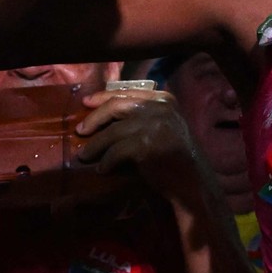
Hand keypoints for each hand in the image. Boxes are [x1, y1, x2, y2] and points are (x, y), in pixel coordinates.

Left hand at [75, 86, 200, 198]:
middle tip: (80, 131)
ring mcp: (153, 124)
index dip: (103, 97)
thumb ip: (143, 114)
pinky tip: (103, 169)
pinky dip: (106, 161)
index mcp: (163, 99)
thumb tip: (104, 112)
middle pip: (116, 106)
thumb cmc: (174, 155)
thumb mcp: (163, 125)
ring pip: (112, 132)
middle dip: (94, 119)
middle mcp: (159, 107)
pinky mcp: (146, 144)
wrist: (191, 180)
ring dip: (95, 145)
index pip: (126, 92)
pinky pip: (116, 151)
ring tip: (85, 156)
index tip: (86, 103)